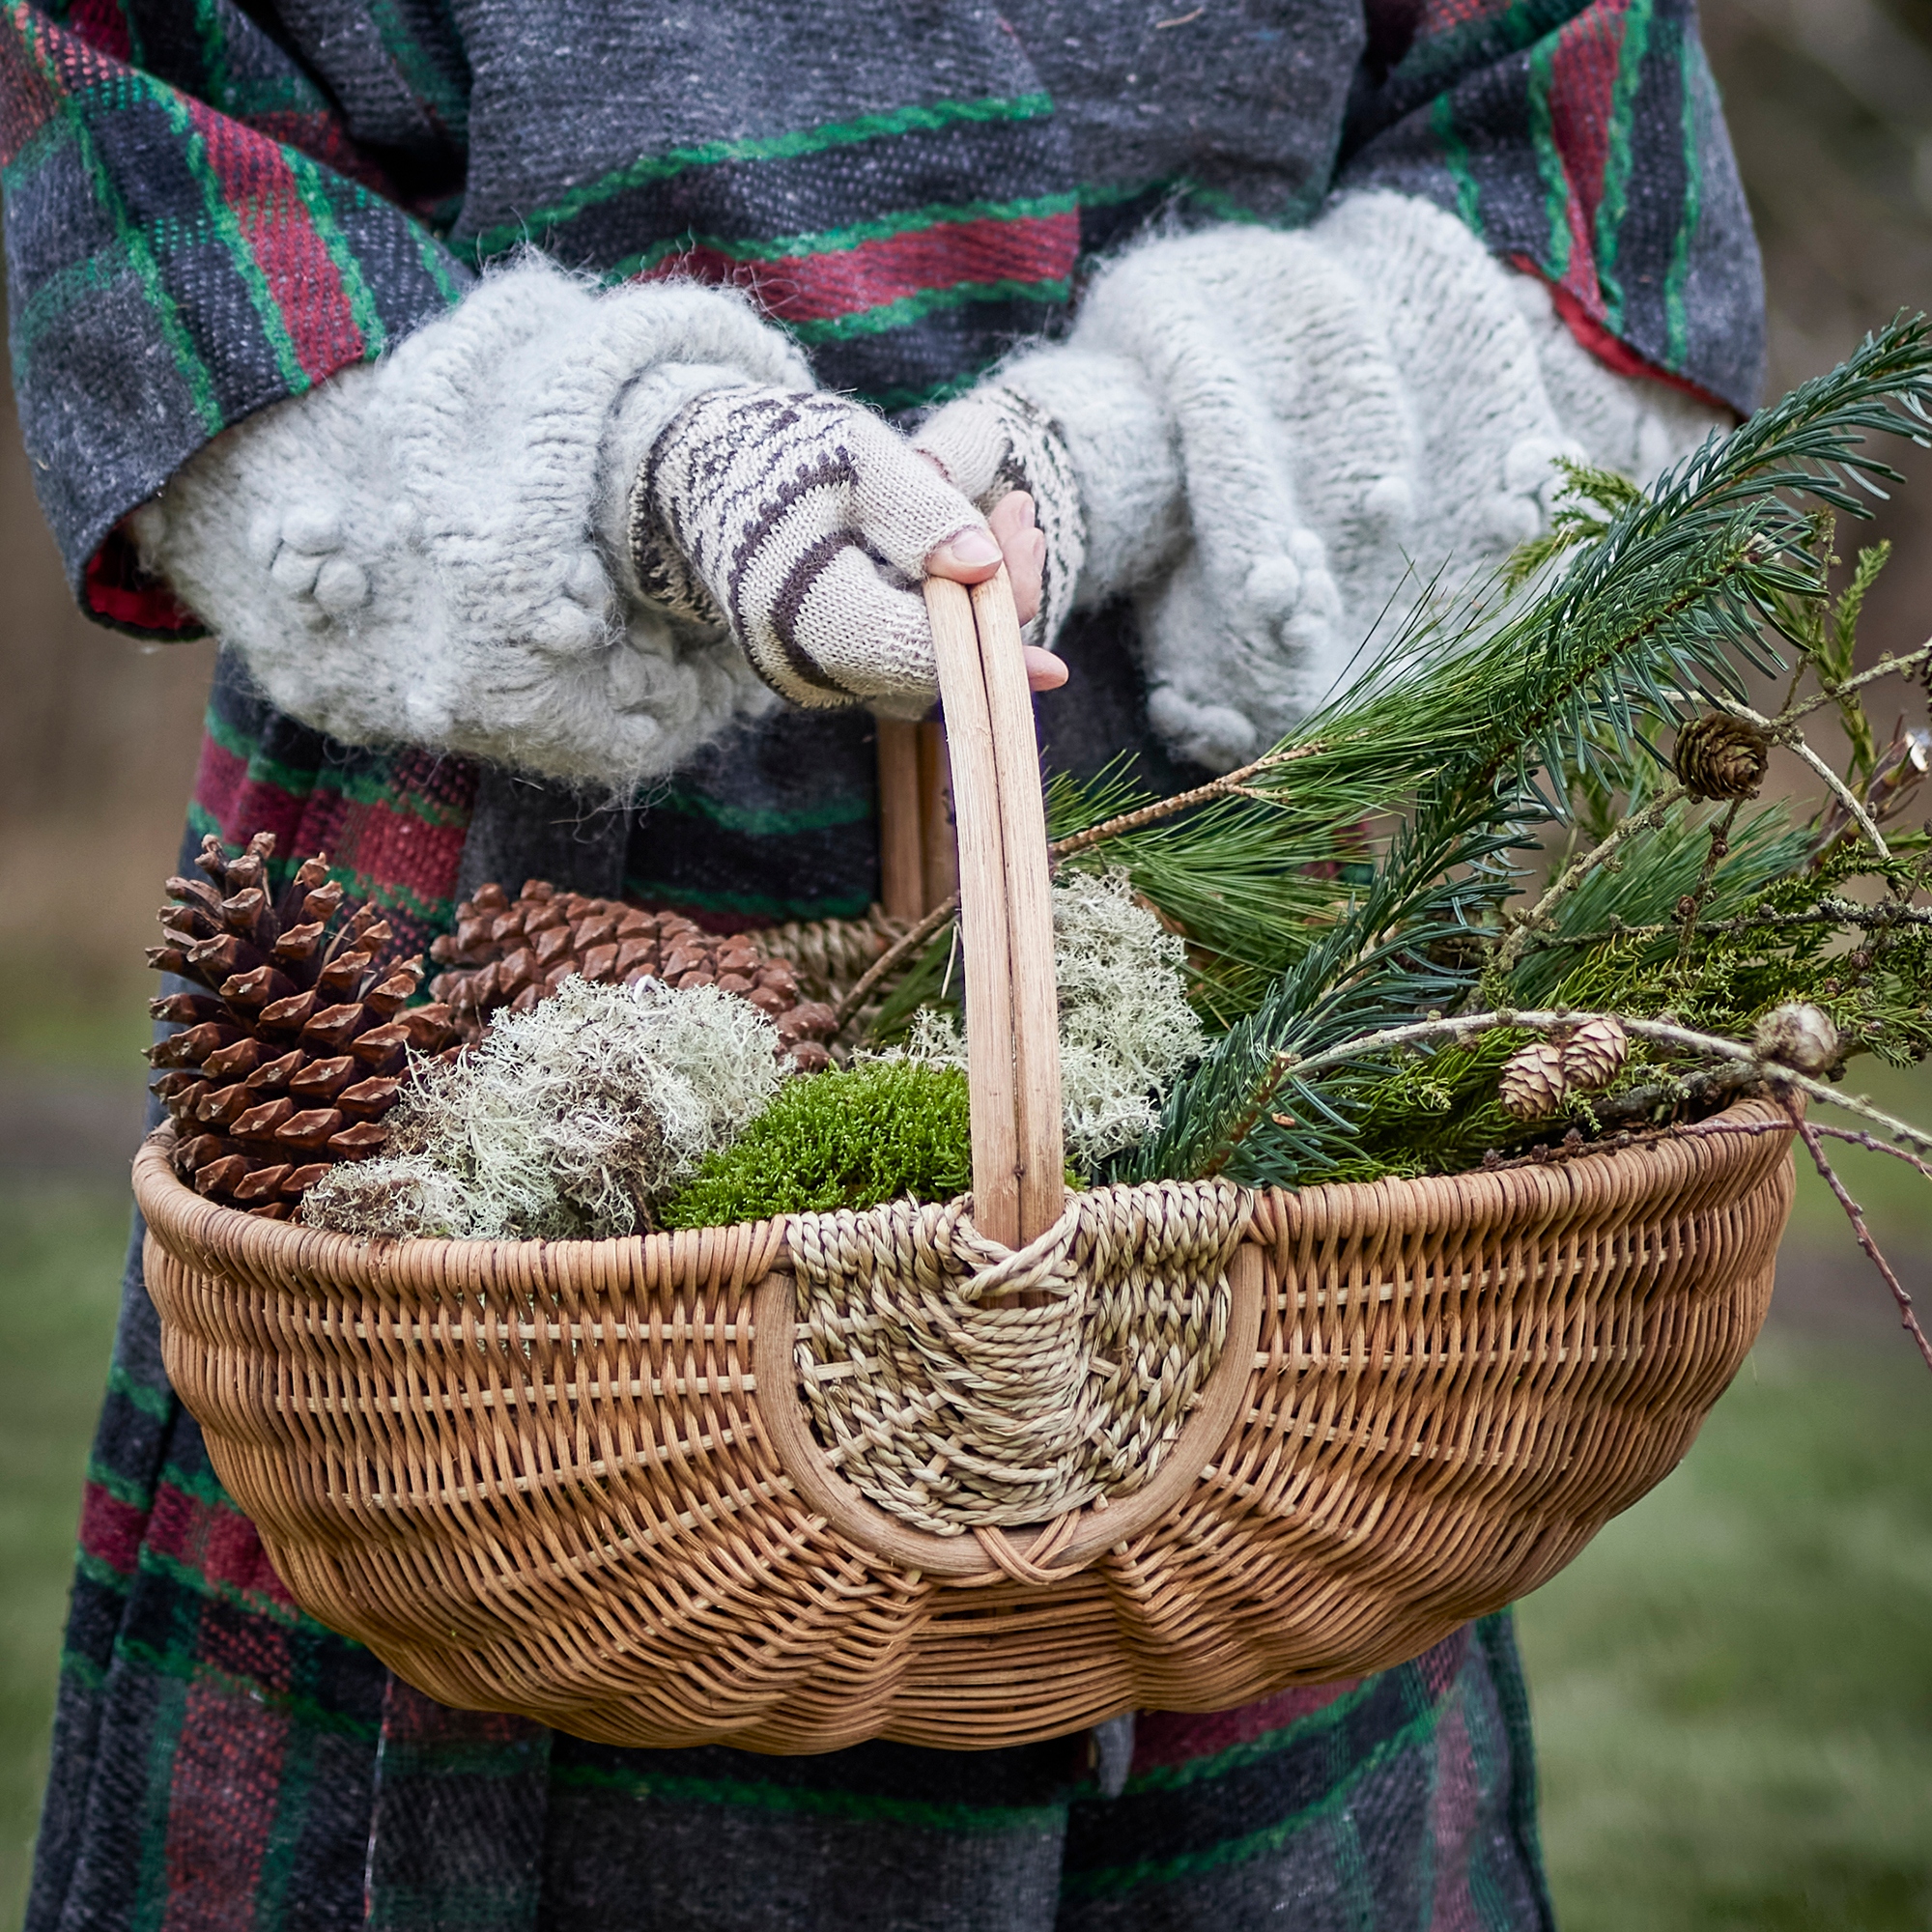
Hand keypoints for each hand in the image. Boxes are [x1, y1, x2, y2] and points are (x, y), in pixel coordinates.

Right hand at [633, 387, 1066, 716]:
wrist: (698, 477)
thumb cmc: (777, 453)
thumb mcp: (855, 456)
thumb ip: (920, 511)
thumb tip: (983, 568)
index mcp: (812, 618)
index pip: (925, 650)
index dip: (994, 631)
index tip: (1040, 582)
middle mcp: (810, 669)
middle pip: (935, 666)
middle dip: (996, 600)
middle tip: (1024, 514)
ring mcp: (817, 678)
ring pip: (925, 666)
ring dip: (976, 605)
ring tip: (1008, 517)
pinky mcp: (828, 669)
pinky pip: (903, 656)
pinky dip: (942, 611)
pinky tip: (968, 553)